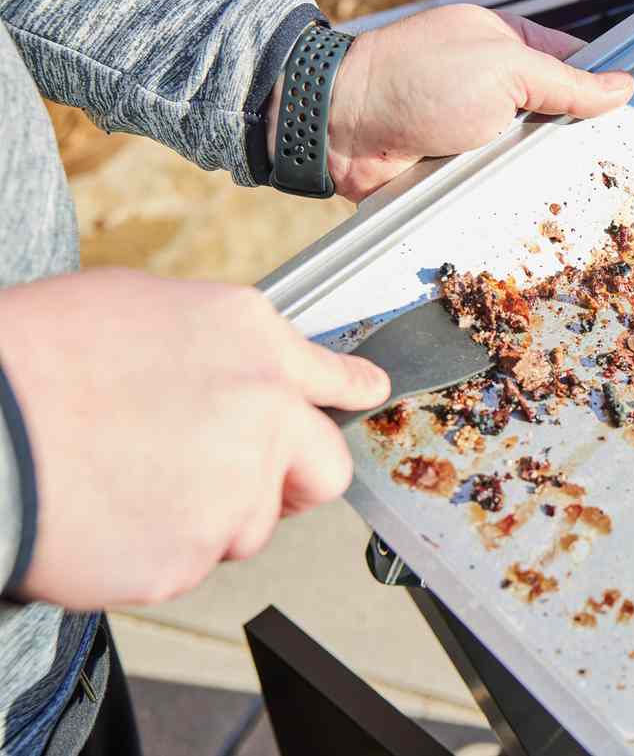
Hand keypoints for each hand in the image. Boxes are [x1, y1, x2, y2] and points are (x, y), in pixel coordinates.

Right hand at [0, 269, 388, 608]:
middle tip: (240, 480)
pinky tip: (106, 513)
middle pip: (323, 470)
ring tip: (130, 481)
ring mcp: (234, 492)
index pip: (337, 379)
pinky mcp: (188, 558)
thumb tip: (236, 364)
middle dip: (292, 480)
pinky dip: (154, 550)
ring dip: (208, 516)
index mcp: (254, 342)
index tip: (365, 398)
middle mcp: (264, 414)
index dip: (351, 393)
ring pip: (247, 524)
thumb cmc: (35, 356)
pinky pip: (188, 563)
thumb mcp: (140, 304)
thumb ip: (217, 342)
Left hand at [271, 5, 633, 201]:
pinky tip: (524, 206)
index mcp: (506, 43)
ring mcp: (471, 127)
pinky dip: (505, 194)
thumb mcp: (505, 69)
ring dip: (537, 173)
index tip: (627, 118)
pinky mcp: (453, 166)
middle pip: (554, 117)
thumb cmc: (415, 79)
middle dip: (570, 139)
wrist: (339, 127)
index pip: (572, 63)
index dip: (598, 88)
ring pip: (527, 157)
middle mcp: (490, 85)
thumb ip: (566, 82)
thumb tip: (623, 86)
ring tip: (564, 192)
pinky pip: (495, 184)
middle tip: (602, 165)